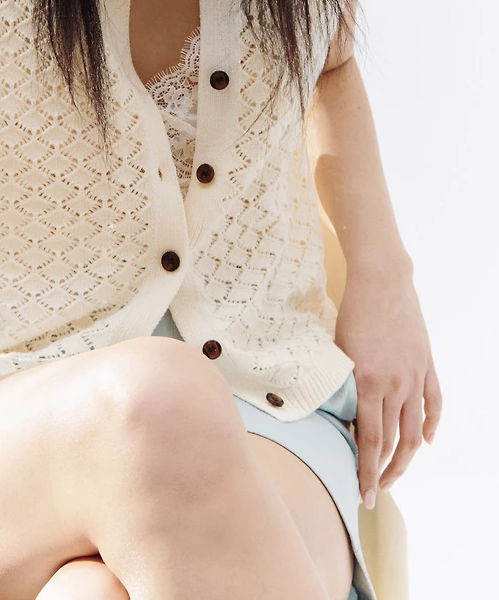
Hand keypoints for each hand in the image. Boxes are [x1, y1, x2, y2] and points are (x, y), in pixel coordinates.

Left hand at [333, 262, 441, 506]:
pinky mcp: (426, 365)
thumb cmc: (351, 311)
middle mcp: (395, 384)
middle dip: (383, 473)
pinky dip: (431, 425)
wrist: (381, 278)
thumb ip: (345, 387)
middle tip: (374, 491)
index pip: (370, 441)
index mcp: (368, 381)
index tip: (362, 495)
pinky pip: (433, 404)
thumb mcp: (339, 351)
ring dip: (405, 458)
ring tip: (393, 474)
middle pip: (394, 442)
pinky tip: (425, 440)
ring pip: (415, 431)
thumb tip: (344, 420)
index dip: (366, 472)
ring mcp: (415, 376)